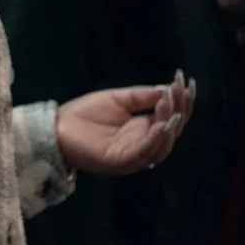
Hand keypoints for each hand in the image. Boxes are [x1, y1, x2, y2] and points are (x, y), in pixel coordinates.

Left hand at [57, 71, 195, 175]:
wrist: (57, 128)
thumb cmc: (85, 114)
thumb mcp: (118, 99)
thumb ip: (142, 96)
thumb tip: (167, 88)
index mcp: (143, 130)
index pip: (170, 118)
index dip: (181, 102)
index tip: (187, 82)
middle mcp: (143, 145)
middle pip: (171, 131)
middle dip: (179, 110)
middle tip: (180, 89)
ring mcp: (134, 155)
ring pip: (162, 145)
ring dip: (170, 124)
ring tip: (173, 103)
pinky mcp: (122, 162)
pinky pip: (144, 152)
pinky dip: (155, 139)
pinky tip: (161, 124)